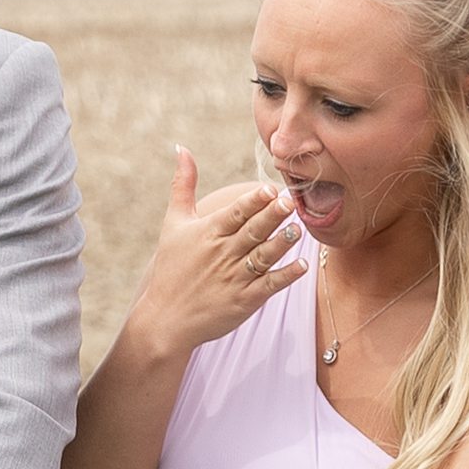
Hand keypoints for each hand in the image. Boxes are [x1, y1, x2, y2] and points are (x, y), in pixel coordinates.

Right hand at [128, 159, 303, 364]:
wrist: (165, 319)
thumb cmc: (171, 267)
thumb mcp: (173, 223)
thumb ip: (183, 185)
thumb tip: (182, 149)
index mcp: (207, 233)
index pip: (234, 213)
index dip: (252, 202)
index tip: (268, 189)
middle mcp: (222, 254)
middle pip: (251, 232)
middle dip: (271, 216)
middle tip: (291, 201)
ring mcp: (234, 278)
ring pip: (262, 257)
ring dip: (281, 243)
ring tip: (298, 229)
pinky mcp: (244, 301)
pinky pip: (268, 286)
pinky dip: (285, 276)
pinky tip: (302, 265)